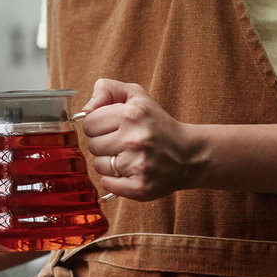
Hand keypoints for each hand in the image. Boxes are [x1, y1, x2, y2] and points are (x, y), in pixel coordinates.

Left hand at [80, 79, 203, 201]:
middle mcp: (135, 140)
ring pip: (99, 166)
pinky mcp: (140, 187)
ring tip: (129, 157)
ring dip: (110, 163)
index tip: (114, 127)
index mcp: (131, 115)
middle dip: (105, 144)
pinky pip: (107, 184)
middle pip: (92, 145)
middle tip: (124, 143)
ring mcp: (138, 165)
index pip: (89, 123)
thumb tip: (86, 107)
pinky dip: (115, 180)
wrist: (189, 154)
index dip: (99, 125)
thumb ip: (107, 89)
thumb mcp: (137, 96)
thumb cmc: (158, 124)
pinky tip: (130, 171)